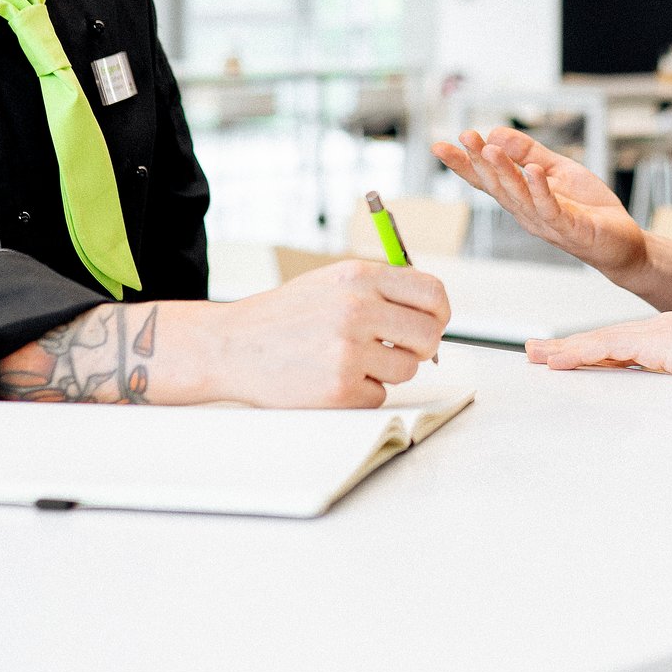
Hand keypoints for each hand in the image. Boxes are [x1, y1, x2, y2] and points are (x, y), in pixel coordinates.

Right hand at [214, 259, 451, 407]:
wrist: (232, 345)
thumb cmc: (286, 316)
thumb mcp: (331, 282)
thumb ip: (379, 290)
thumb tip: (432, 311)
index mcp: (359, 276)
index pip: (433, 293)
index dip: (439, 313)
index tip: (431, 323)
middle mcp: (357, 309)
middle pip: (429, 336)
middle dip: (421, 348)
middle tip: (399, 350)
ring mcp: (348, 350)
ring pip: (407, 369)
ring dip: (387, 371)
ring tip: (351, 360)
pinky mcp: (339, 388)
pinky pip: (379, 395)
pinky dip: (362, 392)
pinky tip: (332, 378)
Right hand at [431, 126, 646, 277]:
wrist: (621, 241)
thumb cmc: (588, 208)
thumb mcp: (557, 170)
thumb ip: (529, 152)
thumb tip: (497, 132)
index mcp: (521, 198)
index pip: (486, 180)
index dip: (463, 165)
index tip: (440, 146)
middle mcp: (526, 212)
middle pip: (497, 186)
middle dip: (479, 161)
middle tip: (464, 136)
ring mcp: (546, 223)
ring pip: (519, 197)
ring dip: (504, 173)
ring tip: (491, 148)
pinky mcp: (570, 229)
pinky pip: (551, 209)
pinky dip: (540, 191)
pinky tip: (533, 171)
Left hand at [526, 311, 671, 385]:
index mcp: (669, 341)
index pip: (621, 348)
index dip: (591, 352)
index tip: (567, 358)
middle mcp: (656, 333)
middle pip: (601, 342)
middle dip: (566, 348)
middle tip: (534, 352)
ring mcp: (654, 335)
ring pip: (597, 342)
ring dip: (563, 350)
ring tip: (535, 355)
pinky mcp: (654, 343)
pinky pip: (606, 347)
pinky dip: (580, 353)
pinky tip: (558, 360)